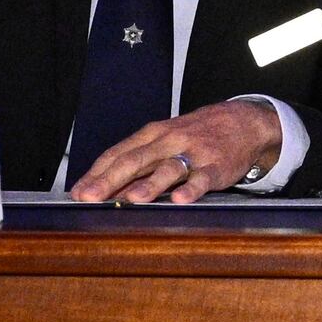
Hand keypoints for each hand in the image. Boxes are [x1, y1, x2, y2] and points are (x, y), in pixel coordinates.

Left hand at [76, 97, 284, 202]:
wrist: (244, 121)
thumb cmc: (198, 134)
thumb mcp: (166, 139)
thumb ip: (139, 161)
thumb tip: (107, 188)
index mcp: (153, 135)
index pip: (118, 153)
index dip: (96, 173)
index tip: (77, 192)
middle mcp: (169, 141)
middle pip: (136, 160)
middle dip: (110, 180)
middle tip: (90, 198)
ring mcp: (193, 154)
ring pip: (168, 168)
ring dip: (149, 184)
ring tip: (132, 199)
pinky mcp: (216, 167)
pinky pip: (202, 179)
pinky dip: (191, 189)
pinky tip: (181, 200)